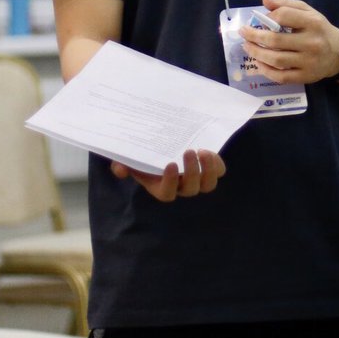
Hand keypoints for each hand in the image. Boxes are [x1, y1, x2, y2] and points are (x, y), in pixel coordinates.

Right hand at [111, 149, 225, 201]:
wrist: (166, 144)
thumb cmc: (146, 155)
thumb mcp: (130, 158)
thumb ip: (121, 164)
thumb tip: (120, 170)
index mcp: (161, 187)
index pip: (167, 194)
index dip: (170, 182)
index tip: (170, 164)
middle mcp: (181, 187)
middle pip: (191, 189)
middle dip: (192, 172)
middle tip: (188, 151)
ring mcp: (197, 179)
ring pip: (208, 185)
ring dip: (208, 169)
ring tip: (203, 152)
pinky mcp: (210, 169)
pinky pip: (219, 172)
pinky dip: (216, 163)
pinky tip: (209, 151)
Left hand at [239, 0, 338, 84]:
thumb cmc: (320, 30)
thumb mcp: (309, 12)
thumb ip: (287, 5)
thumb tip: (265, 1)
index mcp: (313, 23)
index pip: (284, 16)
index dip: (268, 17)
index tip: (261, 19)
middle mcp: (312, 43)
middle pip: (275, 40)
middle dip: (254, 36)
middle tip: (244, 33)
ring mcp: (309, 62)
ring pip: (275, 59)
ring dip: (256, 53)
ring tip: (247, 47)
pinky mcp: (305, 77)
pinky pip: (280, 76)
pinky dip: (265, 70)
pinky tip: (258, 63)